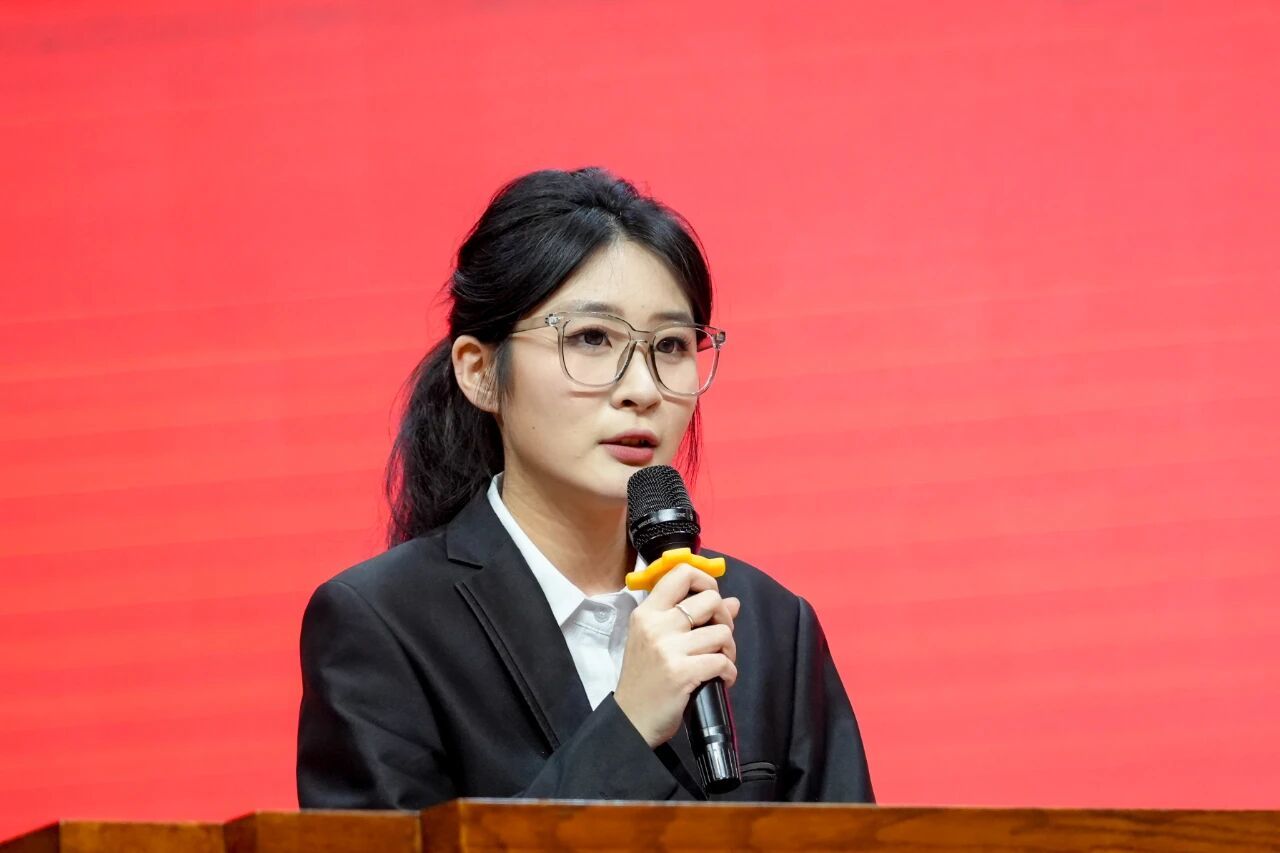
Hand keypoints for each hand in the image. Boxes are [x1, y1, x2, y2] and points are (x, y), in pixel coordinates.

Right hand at [613, 562, 741, 748]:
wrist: (631, 720)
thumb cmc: (645, 678)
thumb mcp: (658, 641)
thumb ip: (692, 618)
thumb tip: (733, 601)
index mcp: (647, 612)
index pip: (681, 573)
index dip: (706, 579)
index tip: (713, 598)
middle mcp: (656, 624)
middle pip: (710, 599)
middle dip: (725, 618)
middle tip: (719, 638)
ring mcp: (668, 648)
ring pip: (722, 632)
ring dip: (729, 650)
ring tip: (720, 662)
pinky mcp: (682, 672)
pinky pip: (722, 661)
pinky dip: (729, 672)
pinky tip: (721, 680)